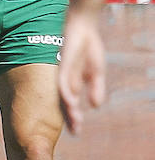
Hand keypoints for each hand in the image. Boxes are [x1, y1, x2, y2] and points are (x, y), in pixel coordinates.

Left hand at [58, 17, 105, 133]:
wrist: (82, 28)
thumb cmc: (88, 48)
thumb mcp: (95, 72)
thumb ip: (95, 88)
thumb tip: (95, 106)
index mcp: (72, 83)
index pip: (70, 104)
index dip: (73, 118)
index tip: (77, 132)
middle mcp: (65, 81)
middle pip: (65, 103)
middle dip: (71, 118)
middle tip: (76, 132)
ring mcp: (63, 73)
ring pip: (64, 95)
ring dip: (70, 108)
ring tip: (76, 121)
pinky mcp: (63, 64)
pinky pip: (64, 80)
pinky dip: (68, 91)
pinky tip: (72, 100)